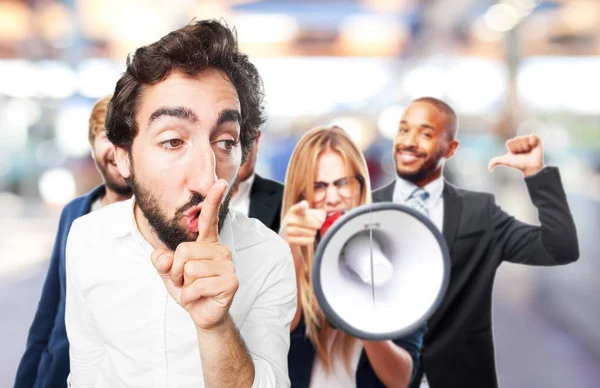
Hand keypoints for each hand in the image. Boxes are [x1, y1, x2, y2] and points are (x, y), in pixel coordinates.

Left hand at [151, 179, 238, 330]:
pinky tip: (197, 298)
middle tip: (185, 282)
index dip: (213, 200)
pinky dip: (189, 295)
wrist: (203, 315)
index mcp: (208, 243)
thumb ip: (161, 261)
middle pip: (184, 250)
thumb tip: (161, 257)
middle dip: (176, 270)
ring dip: (183, 285)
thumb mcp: (169, 273)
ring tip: (193, 290)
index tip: (221, 182)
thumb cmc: (189, 290)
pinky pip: (196, 284)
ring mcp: (228, 265)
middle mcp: (220, 250)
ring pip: (189, 268)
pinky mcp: (230, 282)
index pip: (208, 219)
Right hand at [280, 200, 325, 246]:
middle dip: (317, 225)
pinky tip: (305, 237)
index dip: (302, 206)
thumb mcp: (306, 214)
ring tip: (307, 231)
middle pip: (313, 222)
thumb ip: (317, 213)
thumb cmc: (300, 222)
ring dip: (313, 233)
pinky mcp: (291, 241)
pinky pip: (309, 240)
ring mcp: (289, 231)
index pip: (298, 207)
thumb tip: (321, 219)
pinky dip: (310, 239)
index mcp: (293, 211)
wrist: (285, 235)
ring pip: (312, 232)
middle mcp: (289, 220)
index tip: (304, 205)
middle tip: (314, 225)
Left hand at [488, 133, 544, 176]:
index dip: (512, 148)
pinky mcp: (536, 140)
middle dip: (519, 147)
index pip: (509, 142)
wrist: (530, 167)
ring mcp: (528, 140)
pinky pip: (532, 135)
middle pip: (516, 139)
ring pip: (523, 138)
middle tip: (523, 153)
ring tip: (528, 151)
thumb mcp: (505, 161)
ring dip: (525, 146)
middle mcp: (520, 141)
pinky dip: (532, 141)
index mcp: (512, 145)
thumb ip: (495, 162)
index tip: (515, 154)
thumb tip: (489, 169)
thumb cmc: (518, 164)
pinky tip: (533, 146)